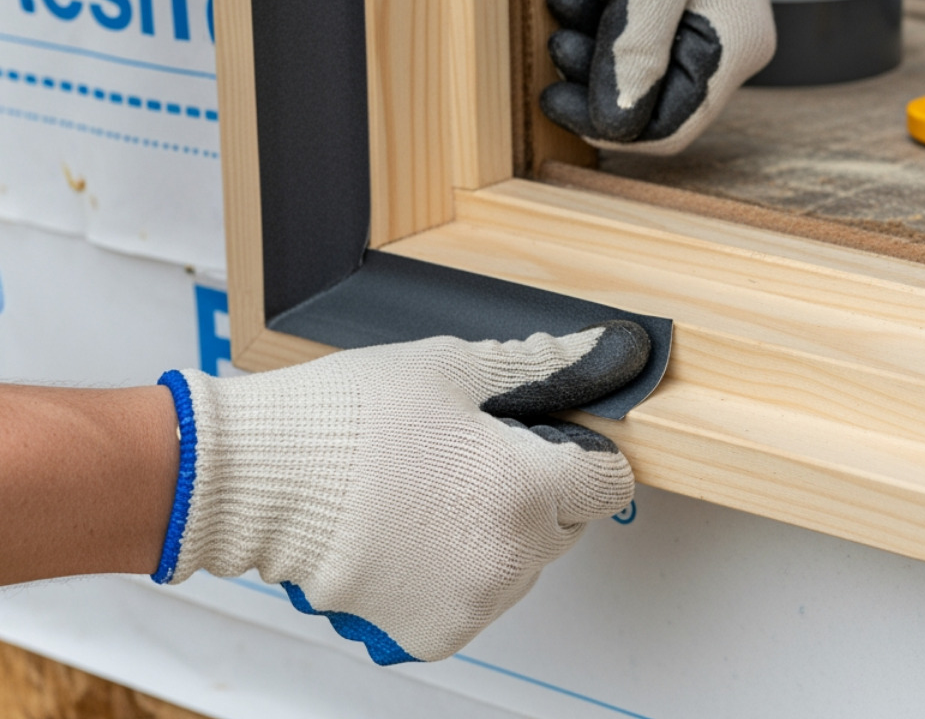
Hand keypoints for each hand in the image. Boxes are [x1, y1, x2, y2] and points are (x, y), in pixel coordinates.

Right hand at [152, 323, 648, 663]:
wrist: (255, 479)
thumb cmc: (345, 420)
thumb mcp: (455, 368)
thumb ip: (544, 366)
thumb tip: (600, 350)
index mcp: (524, 489)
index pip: (610, 482)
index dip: (580, 453)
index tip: (548, 442)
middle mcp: (507, 558)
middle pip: (568, 524)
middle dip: (537, 492)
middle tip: (471, 460)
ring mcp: (470, 602)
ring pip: (524, 565)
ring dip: (499, 535)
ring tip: (433, 494)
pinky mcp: (432, 632)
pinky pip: (477, 599)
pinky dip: (458, 573)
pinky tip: (415, 533)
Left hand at [540, 0, 774, 154]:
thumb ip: (630, 63)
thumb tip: (615, 128)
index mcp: (736, 46)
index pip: (675, 126)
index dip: (614, 125)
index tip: (559, 102)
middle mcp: (728, 38)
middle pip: (654, 96)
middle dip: (596, 78)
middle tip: (553, 45)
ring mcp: (704, 12)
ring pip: (637, 64)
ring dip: (590, 46)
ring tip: (559, 6)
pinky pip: (634, 29)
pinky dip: (598, 19)